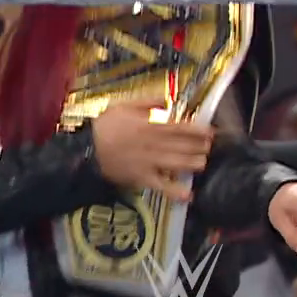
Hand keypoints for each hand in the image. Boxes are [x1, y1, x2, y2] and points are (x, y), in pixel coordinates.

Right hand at [89, 103, 213, 202]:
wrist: (86, 149)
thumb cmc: (104, 126)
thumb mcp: (122, 106)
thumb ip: (145, 102)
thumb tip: (166, 100)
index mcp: (149, 126)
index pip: (180, 127)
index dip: (198, 130)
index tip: (210, 131)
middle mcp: (154, 144)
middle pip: (183, 146)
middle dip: (200, 146)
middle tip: (209, 147)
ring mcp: (149, 163)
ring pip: (178, 164)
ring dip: (194, 164)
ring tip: (202, 163)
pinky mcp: (143, 178)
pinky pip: (162, 186)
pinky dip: (175, 192)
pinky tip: (188, 195)